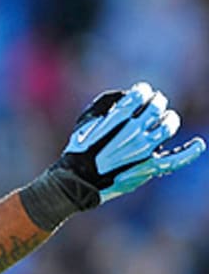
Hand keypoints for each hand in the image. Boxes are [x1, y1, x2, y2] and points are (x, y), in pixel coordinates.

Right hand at [58, 81, 204, 201]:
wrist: (77, 182)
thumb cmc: (78, 151)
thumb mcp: (84, 123)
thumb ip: (103, 106)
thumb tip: (123, 97)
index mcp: (117, 119)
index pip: (140, 94)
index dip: (142, 90)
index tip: (140, 92)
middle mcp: (133, 132)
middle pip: (156, 107)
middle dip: (156, 101)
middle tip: (153, 104)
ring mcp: (144, 150)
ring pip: (168, 126)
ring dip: (170, 118)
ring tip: (167, 118)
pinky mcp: (148, 167)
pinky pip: (175, 159)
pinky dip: (190, 152)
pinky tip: (198, 144)